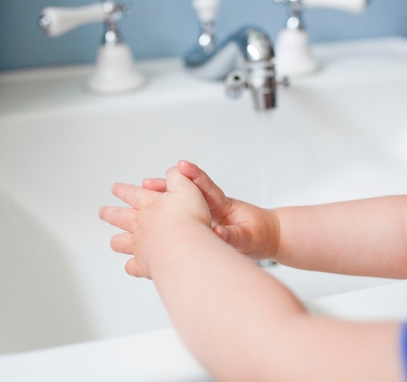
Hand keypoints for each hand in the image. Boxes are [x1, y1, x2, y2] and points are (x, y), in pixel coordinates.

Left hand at [99, 166, 211, 278]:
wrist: (183, 245)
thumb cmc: (187, 218)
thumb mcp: (187, 188)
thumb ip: (178, 178)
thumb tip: (173, 171)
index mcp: (150, 204)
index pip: (134, 194)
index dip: (124, 190)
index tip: (115, 189)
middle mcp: (142, 224)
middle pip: (121, 217)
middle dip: (111, 213)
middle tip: (103, 212)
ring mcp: (141, 245)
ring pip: (122, 242)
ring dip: (117, 241)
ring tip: (113, 241)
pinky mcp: (145, 264)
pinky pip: (133, 267)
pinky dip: (131, 267)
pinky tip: (131, 267)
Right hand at [143, 160, 279, 259]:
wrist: (265, 237)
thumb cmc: (259, 235)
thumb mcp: (249, 238)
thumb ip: (233, 236)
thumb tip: (218, 233)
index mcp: (224, 206)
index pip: (208, 188)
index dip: (195, 176)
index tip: (181, 167)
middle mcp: (211, 205)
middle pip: (185, 192)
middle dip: (166, 186)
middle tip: (146, 183)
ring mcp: (204, 213)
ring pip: (178, 202)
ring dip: (160, 198)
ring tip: (140, 194)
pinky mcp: (200, 222)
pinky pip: (178, 215)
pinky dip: (162, 214)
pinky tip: (146, 217)